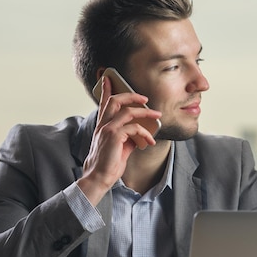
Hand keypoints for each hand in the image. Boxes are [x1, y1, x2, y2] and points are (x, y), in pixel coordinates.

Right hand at [77, 76, 161, 204]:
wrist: (99, 177)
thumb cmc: (108, 165)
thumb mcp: (120, 148)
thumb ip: (128, 138)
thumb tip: (140, 134)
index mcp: (102, 126)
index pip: (104, 104)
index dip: (106, 90)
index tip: (108, 78)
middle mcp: (103, 125)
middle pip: (115, 101)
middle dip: (131, 96)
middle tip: (145, 98)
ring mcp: (107, 129)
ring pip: (128, 111)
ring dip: (146, 113)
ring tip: (157, 116)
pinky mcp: (114, 136)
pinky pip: (134, 128)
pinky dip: (145, 133)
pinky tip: (150, 141)